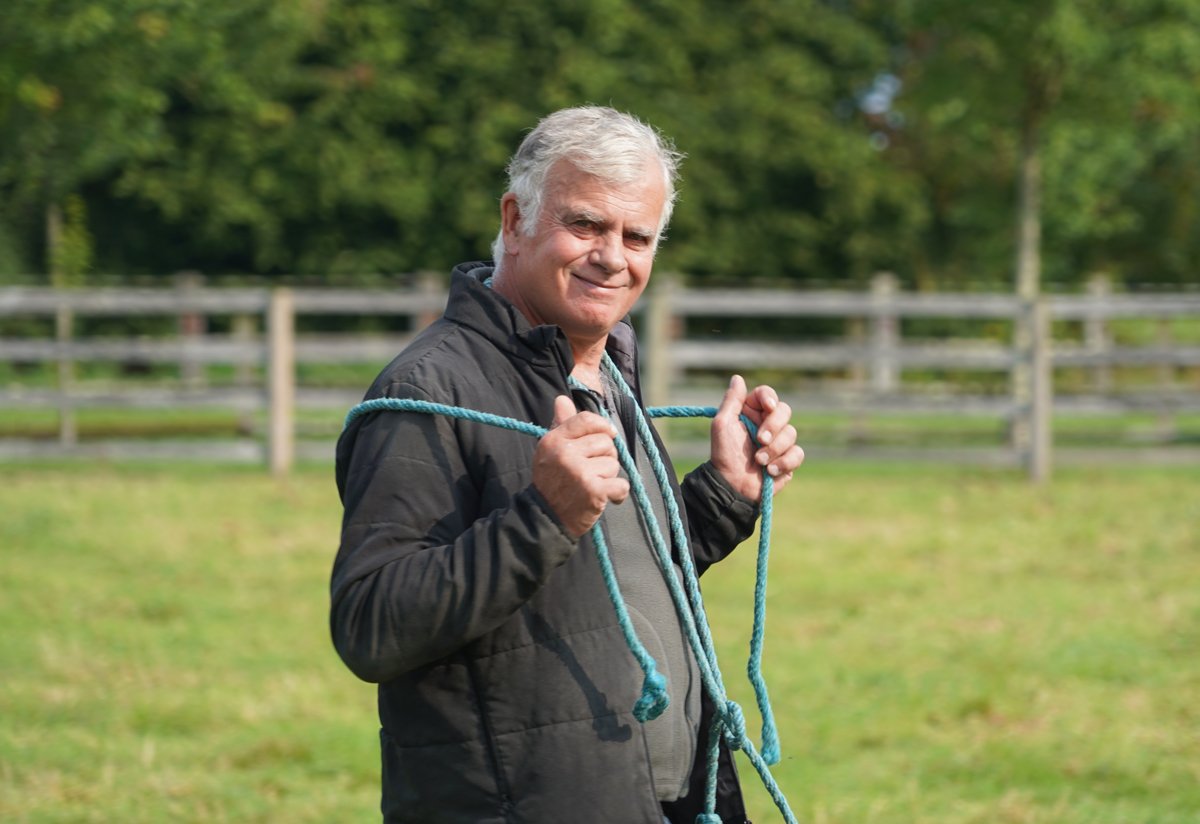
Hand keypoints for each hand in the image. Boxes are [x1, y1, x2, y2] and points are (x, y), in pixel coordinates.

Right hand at [533, 396, 630, 538]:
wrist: (546, 518)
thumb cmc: (552, 482)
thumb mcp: (551, 451)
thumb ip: (561, 425)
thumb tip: (562, 399)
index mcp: (554, 440)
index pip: (586, 420)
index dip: (603, 425)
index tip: (609, 434)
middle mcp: (565, 453)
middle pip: (606, 442)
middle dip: (605, 457)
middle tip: (593, 472)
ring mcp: (579, 472)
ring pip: (614, 464)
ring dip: (609, 477)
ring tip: (593, 486)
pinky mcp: (593, 491)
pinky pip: (621, 484)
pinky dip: (618, 494)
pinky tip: (605, 498)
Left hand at [710, 375, 803, 499]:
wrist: (732, 486)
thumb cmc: (724, 455)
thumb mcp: (722, 425)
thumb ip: (731, 401)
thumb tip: (738, 378)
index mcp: (751, 413)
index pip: (767, 395)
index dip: (769, 398)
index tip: (767, 406)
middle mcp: (767, 425)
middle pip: (785, 411)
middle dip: (774, 426)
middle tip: (760, 440)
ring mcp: (779, 442)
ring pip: (792, 433)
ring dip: (775, 449)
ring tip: (759, 461)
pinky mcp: (788, 460)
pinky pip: (798, 454)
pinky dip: (784, 462)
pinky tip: (770, 471)